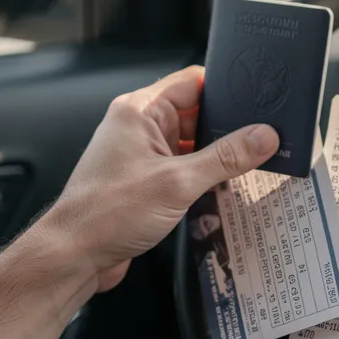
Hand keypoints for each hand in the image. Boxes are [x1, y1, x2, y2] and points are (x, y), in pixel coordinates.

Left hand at [38, 66, 278, 291]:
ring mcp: (142, 155)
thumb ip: (225, 158)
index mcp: (140, 111)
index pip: (193, 82)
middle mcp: (139, 127)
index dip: (227, 88)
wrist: (74, 256)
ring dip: (217, 156)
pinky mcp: (146, 181)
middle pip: (197, 114)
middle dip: (228, 128)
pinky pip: (184, 168)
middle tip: (264, 139)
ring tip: (251, 165)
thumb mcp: (178, 182)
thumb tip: (264, 136)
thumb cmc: (107, 214)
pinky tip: (225, 188)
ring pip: (193, 144)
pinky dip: (204, 176)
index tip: (259, 101)